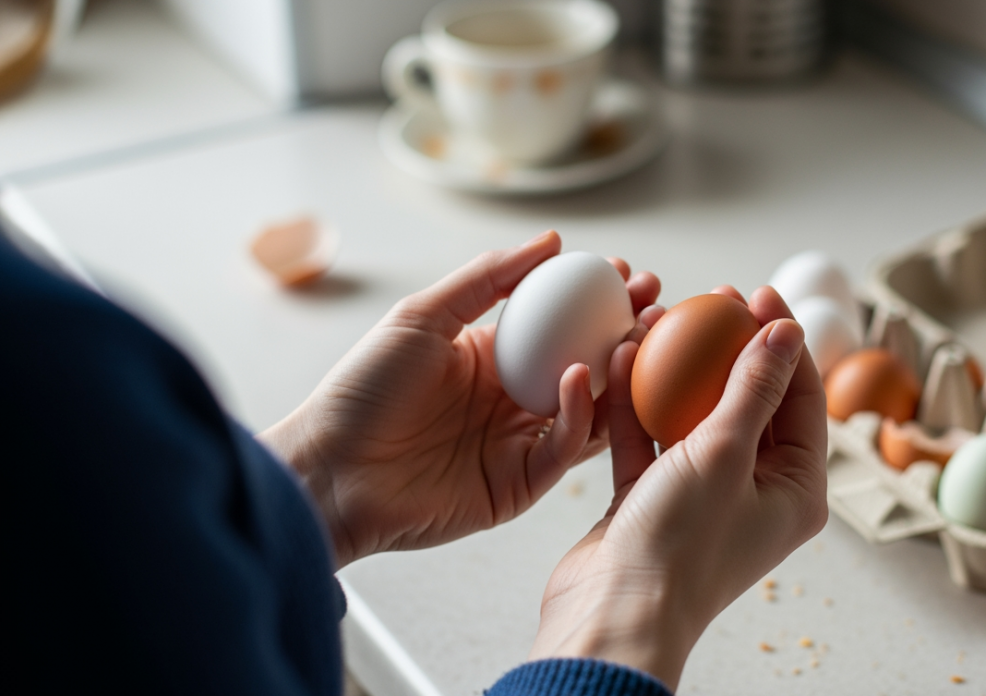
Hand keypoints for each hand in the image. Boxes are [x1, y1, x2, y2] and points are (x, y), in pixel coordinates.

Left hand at [258, 231, 661, 567]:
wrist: (330, 471)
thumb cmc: (362, 391)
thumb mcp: (423, 316)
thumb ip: (488, 279)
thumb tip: (551, 240)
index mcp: (491, 358)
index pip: (560, 324)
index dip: (598, 298)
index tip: (628, 272)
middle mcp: (512, 400)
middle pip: (586, 364)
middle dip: (627, 333)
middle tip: (656, 303)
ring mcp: (519, 444)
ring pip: (588, 408)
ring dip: (620, 374)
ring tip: (641, 336)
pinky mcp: (519, 486)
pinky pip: (564, 449)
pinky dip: (578, 414)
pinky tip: (577, 376)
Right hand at [528, 285, 827, 690]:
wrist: (610, 613)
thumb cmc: (680, 546)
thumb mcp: (725, 453)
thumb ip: (754, 388)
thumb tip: (786, 331)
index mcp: (795, 491)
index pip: (801, 399)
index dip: (782, 341)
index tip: (757, 295)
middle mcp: (754, 493)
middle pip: (747, 402)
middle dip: (727, 348)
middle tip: (712, 299)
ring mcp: (701, 496)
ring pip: (693, 417)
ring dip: (675, 371)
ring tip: (661, 318)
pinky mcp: (652, 500)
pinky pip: (650, 440)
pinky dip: (636, 404)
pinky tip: (624, 359)